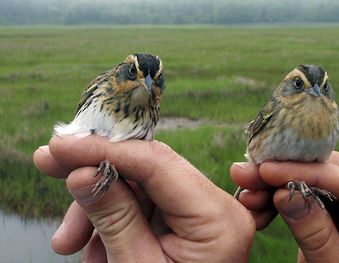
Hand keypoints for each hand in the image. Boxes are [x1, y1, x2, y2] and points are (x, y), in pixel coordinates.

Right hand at [34, 135, 254, 262]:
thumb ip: (113, 217)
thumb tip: (82, 171)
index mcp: (218, 220)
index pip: (159, 164)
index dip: (105, 150)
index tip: (60, 146)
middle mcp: (217, 209)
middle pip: (148, 171)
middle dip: (97, 177)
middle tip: (50, 166)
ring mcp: (203, 215)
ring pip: (140, 189)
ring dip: (100, 209)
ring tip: (70, 243)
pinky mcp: (187, 223)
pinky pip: (145, 207)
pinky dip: (114, 223)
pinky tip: (94, 250)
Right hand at [231, 151, 338, 261]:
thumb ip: (317, 236)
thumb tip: (283, 194)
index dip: (309, 173)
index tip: (270, 170)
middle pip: (334, 173)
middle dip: (287, 170)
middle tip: (248, 172)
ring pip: (316, 182)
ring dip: (278, 182)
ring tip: (246, 187)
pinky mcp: (337, 218)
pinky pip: (307, 199)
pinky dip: (281, 197)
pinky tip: (258, 199)